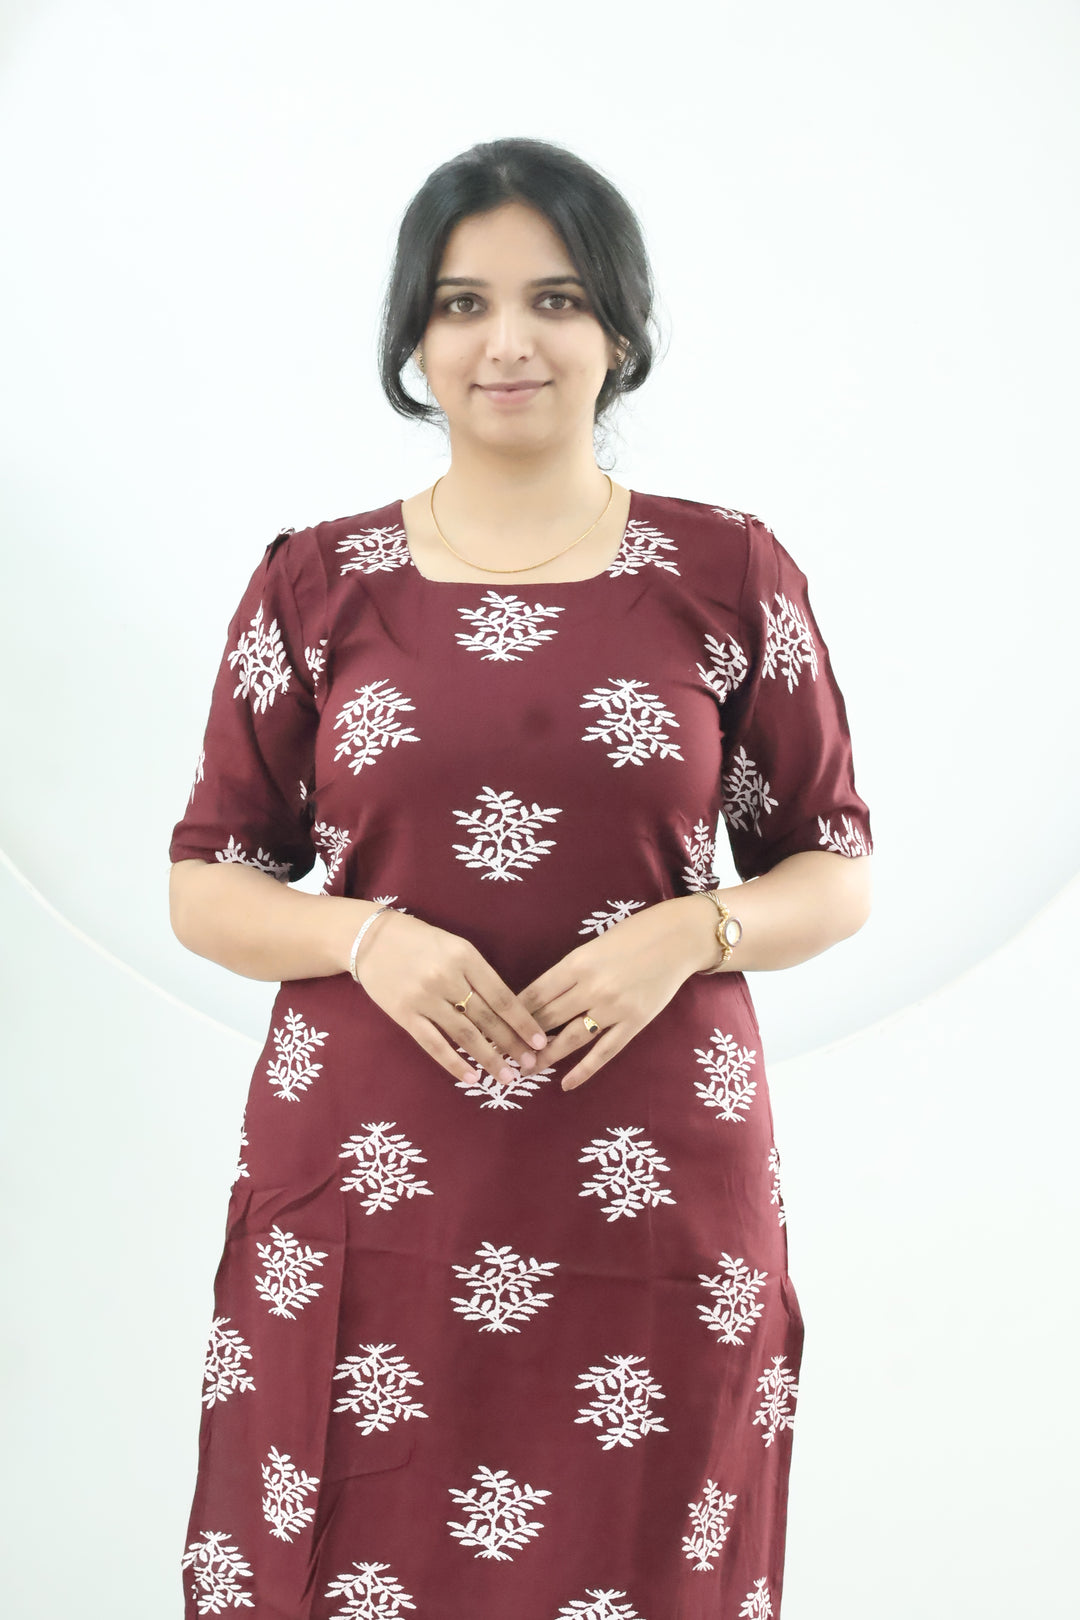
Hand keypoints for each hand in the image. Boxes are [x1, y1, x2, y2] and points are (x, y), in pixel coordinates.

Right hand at [351, 910, 548, 1085]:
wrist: (369, 939)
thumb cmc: (419, 941)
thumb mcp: (454, 946)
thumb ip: (477, 974)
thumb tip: (505, 1010)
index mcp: (465, 957)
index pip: (502, 996)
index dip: (523, 1022)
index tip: (540, 1041)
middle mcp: (447, 978)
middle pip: (487, 1018)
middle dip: (512, 1044)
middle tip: (530, 1066)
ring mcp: (424, 998)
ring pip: (464, 1035)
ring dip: (488, 1059)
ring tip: (507, 1078)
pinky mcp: (404, 1015)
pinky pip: (433, 1044)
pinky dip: (454, 1063)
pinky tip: (471, 1078)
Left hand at [517, 898, 711, 1090]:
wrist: (678, 938)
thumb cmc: (633, 935)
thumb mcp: (593, 946)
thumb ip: (569, 972)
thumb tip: (540, 998)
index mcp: (577, 963)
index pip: (534, 994)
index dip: (511, 1014)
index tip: (494, 1027)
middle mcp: (592, 988)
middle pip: (547, 1019)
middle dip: (520, 1038)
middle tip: (500, 1054)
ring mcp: (614, 1008)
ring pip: (570, 1040)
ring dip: (544, 1057)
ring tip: (524, 1070)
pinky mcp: (634, 1023)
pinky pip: (604, 1052)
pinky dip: (583, 1070)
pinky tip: (566, 1084)